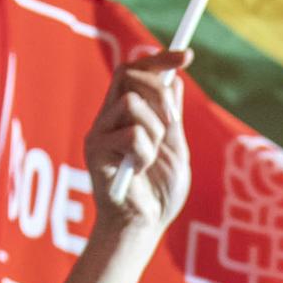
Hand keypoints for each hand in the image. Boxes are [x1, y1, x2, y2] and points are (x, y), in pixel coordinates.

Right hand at [85, 50, 191, 238]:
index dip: (160, 59)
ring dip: (154, 130)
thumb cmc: (158, 193)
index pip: (136, 71)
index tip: (188, 56)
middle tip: (172, 123)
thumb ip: (172, 116)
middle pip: (128, 73)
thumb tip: (175, 80)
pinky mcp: (94, 151)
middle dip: (159, 92)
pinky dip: (145, 153)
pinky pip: (131, 134)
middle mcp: (108, 118)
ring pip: (131, 103)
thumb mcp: (175, 148)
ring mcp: (99, 133)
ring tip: (150, 158)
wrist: (144, 226)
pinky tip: (138, 171)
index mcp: (126, 115)